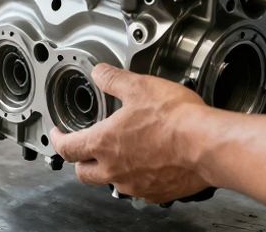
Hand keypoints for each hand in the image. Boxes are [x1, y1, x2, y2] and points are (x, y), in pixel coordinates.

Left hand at [49, 64, 210, 204]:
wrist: (208, 145)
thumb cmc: (176, 120)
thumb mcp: (138, 86)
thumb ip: (113, 79)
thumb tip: (99, 73)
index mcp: (104, 143)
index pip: (66, 148)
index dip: (57, 139)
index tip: (58, 133)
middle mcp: (115, 169)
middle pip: (83, 173)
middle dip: (79, 160)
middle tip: (83, 148)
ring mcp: (135, 185)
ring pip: (111, 183)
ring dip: (109, 170)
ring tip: (119, 153)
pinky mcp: (157, 194)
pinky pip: (138, 189)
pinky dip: (136, 178)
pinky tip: (146, 164)